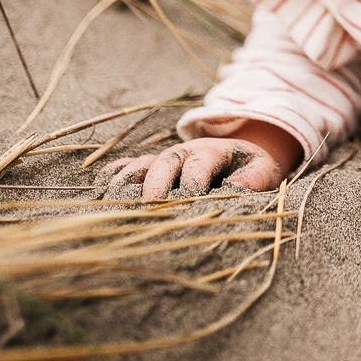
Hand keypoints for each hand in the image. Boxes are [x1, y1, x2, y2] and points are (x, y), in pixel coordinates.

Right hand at [103, 120, 301, 200]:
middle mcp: (182, 153)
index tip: (189, 204)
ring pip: (139, 165)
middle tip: (148, 210)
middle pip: (163, 164)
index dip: (192, 184)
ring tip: (111, 205)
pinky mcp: (149, 167)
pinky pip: (124, 167)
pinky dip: (109, 177)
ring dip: (124, 183)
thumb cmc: (251, 167)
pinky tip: (96, 193)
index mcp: (211, 151)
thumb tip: (235, 189)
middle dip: (155, 186)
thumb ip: (253, 179)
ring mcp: (162, 159)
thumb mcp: (263, 169)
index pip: (197, 166)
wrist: (240, 154)